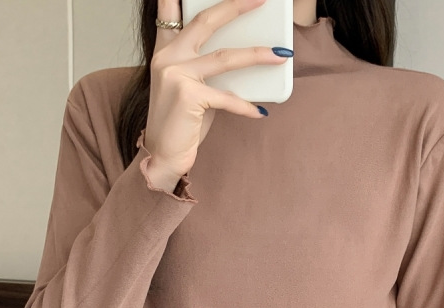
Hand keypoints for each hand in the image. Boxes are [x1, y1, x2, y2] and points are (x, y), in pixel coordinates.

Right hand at [143, 0, 290, 181]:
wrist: (162, 155)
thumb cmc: (180, 122)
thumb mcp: (191, 87)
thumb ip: (207, 67)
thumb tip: (244, 56)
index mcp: (165, 50)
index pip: (169, 12)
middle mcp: (168, 57)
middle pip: (206, 21)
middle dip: (236, 6)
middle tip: (261, 0)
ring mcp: (176, 74)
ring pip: (225, 57)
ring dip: (257, 54)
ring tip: (281, 54)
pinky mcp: (188, 96)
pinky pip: (227, 97)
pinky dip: (246, 106)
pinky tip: (260, 111)